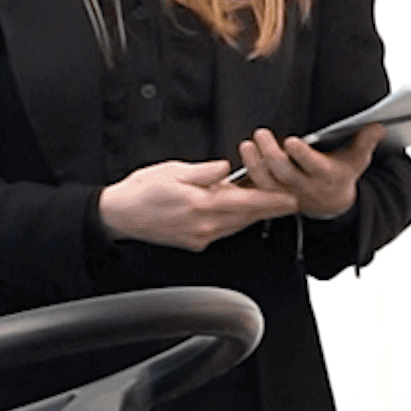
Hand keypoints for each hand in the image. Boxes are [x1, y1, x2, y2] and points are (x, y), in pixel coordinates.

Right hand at [98, 158, 295, 251]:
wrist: (118, 216)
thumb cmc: (140, 192)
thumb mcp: (172, 171)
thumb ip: (204, 172)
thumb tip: (225, 168)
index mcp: (200, 204)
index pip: (245, 202)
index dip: (271, 200)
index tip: (290, 198)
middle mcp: (203, 225)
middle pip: (246, 217)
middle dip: (270, 209)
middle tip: (291, 202)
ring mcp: (199, 236)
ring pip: (236, 225)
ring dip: (253, 215)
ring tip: (268, 204)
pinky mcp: (193, 243)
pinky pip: (222, 231)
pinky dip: (234, 221)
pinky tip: (236, 212)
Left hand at [235, 122, 385, 220]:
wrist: (332, 204)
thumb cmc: (341, 173)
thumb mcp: (357, 159)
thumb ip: (366, 141)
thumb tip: (378, 126)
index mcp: (327, 176)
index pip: (314, 166)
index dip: (302, 156)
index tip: (292, 141)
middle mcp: (305, 187)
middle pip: (285, 173)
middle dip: (271, 155)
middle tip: (261, 134)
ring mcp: (287, 193)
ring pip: (267, 182)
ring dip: (254, 164)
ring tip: (247, 145)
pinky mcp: (273, 196)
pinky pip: (256, 188)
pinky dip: (247, 174)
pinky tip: (241, 157)